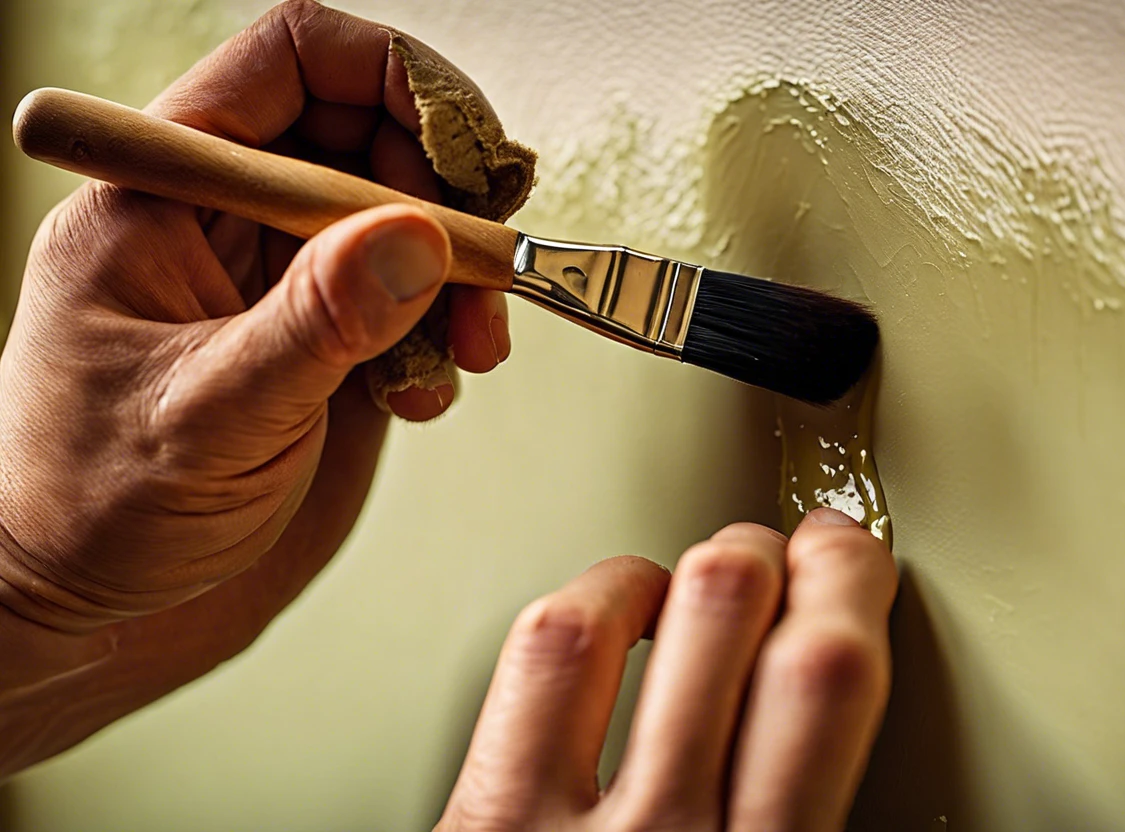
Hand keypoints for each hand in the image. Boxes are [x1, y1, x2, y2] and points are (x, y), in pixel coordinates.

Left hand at [0, 0, 508, 774]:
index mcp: (169, 193)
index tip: (466, 159)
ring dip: (462, 274)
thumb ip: (313, 323)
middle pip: (374, 136)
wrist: (93, 601)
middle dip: (448, 194)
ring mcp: (286, 281)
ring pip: (409, 221)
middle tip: (489, 266)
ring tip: (469, 347)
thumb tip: (415, 234)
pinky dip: (448, 334)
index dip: (398, 81)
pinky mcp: (328, 338)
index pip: (295, 63)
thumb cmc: (95, 506)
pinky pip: (415, 299)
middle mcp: (233, 220)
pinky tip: (427, 393)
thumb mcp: (205, 415)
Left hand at [440, 508, 897, 831]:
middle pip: (725, 616)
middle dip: (770, 551)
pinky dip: (583, 607)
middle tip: (783, 545)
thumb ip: (804, 810)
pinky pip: (532, 666)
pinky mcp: (480, 823)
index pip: (826, 678)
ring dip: (670, 572)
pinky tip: (606, 618)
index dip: (845, 579)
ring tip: (700, 575)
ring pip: (609, 620)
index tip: (846, 553)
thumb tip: (839, 731)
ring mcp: (555, 827)